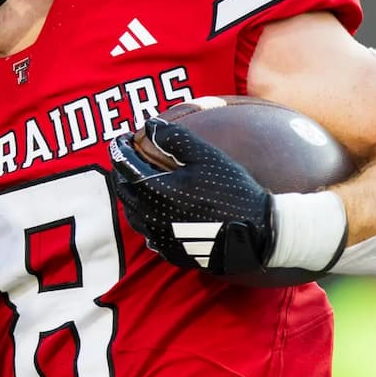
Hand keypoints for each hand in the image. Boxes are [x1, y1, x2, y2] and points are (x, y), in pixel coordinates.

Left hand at [109, 118, 274, 274]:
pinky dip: (144, 215)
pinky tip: (155, 207)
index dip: (120, 148)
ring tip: (138, 180)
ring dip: (130, 194)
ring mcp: (159, 237)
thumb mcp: (206, 156)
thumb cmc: (232, 190)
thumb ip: (175, 137)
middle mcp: (151, 217)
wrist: (255, 233)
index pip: (125, 166)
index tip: (122, 137)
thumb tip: (151, 124)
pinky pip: (146, 231)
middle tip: (127, 156)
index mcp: (156, 192)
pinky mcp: (169, 251)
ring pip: (131, 213)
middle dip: (121, 170)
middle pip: (123, 190)